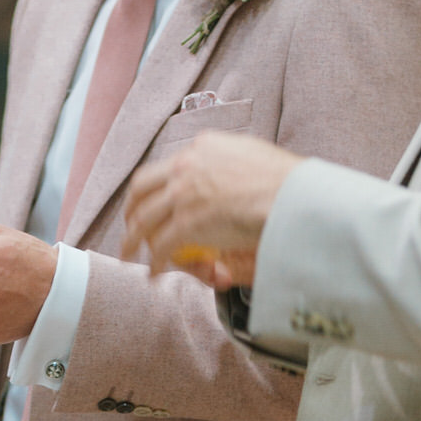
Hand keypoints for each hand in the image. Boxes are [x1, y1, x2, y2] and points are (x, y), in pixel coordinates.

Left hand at [124, 133, 301, 288]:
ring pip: (144, 219)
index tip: (154, 200)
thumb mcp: (252, 154)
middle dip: (132, 209)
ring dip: (133, 239)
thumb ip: (233, 159)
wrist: (291, 195)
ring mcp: (184, 194)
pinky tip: (154, 273)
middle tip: (131, 225)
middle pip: (143, 188)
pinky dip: (155, 262)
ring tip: (129, 254)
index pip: (168, 166)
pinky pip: (162, 246)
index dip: (156, 186)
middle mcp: (186, 166)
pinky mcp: (188, 222)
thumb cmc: (285, 179)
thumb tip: (231, 164)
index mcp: (202, 147)